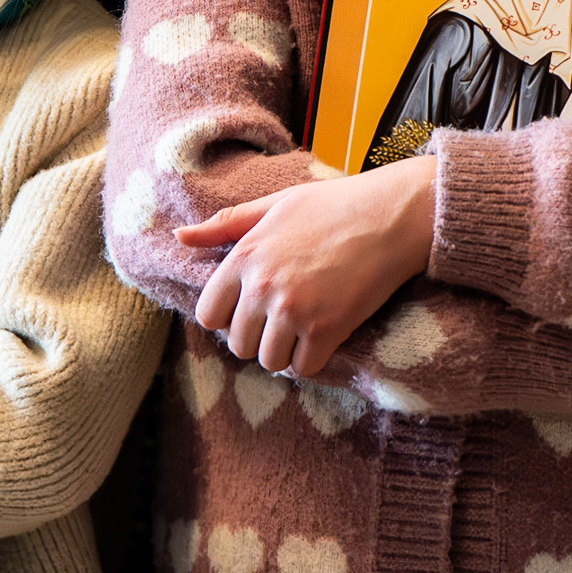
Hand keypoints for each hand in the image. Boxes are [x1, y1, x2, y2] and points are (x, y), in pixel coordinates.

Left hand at [179, 160, 437, 377]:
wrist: (391, 215)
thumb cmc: (334, 205)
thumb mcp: (276, 205)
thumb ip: (226, 224)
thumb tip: (180, 237)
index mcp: (244, 256)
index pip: (208, 315)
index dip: (228, 317)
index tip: (252, 310)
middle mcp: (262, 287)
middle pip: (238, 344)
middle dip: (258, 338)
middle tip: (285, 320)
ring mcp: (293, 310)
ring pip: (269, 361)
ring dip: (285, 353)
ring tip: (304, 329)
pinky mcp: (326, 329)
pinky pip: (303, 368)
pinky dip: (313, 359)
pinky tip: (325, 336)